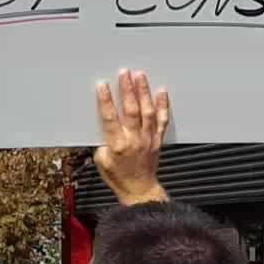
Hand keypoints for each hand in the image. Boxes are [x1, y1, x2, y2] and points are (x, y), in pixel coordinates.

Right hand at [94, 69, 169, 205]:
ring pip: (147, 111)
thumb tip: (106, 125)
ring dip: (143, 92)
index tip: (102, 85)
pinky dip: (162, 105)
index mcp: (116, 145)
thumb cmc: (118, 177)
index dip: (105, 100)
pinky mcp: (157, 140)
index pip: (110, 117)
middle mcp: (134, 140)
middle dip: (127, 89)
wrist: (139, 190)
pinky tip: (162, 92)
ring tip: (140, 76)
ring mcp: (148, 139)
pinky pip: (161, 120)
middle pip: (131, 110)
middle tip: (124, 73)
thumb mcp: (101, 161)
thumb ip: (103, 142)